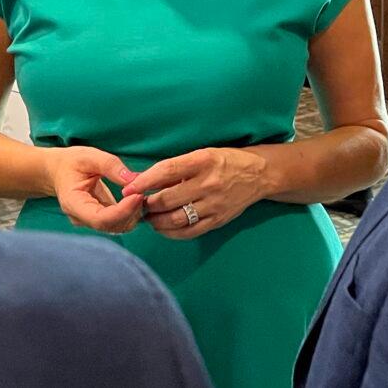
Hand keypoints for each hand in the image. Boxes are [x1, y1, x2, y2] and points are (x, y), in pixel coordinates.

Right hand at [47, 147, 144, 233]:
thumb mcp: (89, 156)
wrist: (59, 171)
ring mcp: (91, 221)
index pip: (100, 219)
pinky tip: (136, 197)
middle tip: (143, 190)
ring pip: (118, 227)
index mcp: (73, 203)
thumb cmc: (72, 162)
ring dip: (133, 213)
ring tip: (140, 192)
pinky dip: (131, 212)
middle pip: (111, 226)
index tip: (138, 195)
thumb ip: (110, 165)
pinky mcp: (100, 220)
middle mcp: (81, 218)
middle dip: (131, 211)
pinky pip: (119, 222)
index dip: (122, 211)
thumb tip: (133, 178)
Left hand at [120, 148, 267, 239]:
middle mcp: (208, 183)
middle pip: (167, 199)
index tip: (128, 188)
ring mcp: (213, 204)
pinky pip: (189, 232)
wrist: (258, 175)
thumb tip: (144, 179)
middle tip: (136, 205)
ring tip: (148, 217)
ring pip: (175, 219)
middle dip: (146, 204)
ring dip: (156, 221)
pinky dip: (171, 233)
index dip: (144, 182)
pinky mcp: (217, 220)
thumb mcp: (201, 154)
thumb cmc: (225, 161)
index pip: (166, 171)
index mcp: (202, 161)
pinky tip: (163, 228)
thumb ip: (176, 168)